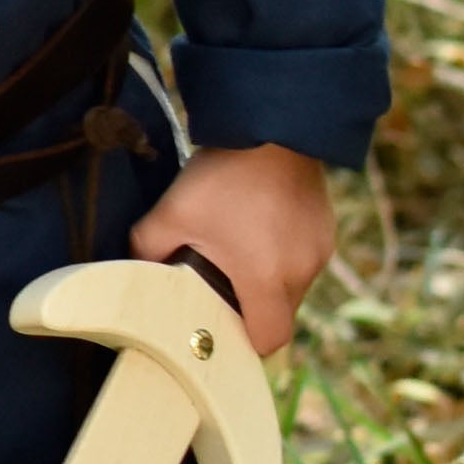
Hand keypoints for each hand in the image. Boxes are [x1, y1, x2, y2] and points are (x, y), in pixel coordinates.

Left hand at [128, 143, 334, 355]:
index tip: (221, 319)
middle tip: (222, 276)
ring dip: (268, 274)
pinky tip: (259, 220)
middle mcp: (303, 271)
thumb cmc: (223, 173)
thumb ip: (148, 248)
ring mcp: (319, 248)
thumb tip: (138, 270)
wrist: (269, 123)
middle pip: (280, 313)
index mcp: (268, 280)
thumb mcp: (174, 210)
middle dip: (251, 304)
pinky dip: (282, 249)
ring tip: (240, 240)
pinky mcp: (325, 226)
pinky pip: (303, 254)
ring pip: (292, 283)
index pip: (267, 339)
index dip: (243, 338)